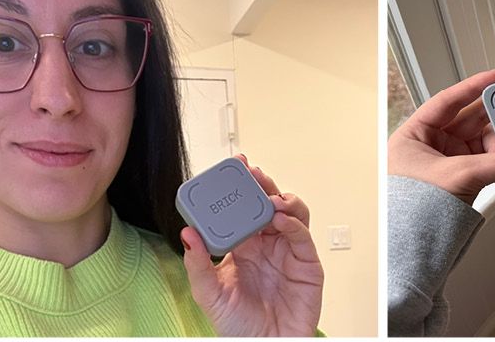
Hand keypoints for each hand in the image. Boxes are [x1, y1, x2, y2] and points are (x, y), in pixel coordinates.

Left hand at [181, 155, 324, 336]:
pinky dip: (293, 223)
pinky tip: (280, 218)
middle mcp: (268, 244)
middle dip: (262, 184)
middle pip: (269, 204)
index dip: (240, 187)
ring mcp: (288, 252)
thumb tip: (187, 234)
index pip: (243, 209)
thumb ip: (198, 265)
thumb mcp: (209, 295)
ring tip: (270, 197)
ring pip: (292, 213)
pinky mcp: (307, 264)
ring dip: (283, 199)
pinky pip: (302, 237)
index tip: (233, 168)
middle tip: (252, 172)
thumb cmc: (239, 326)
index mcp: (244, 246)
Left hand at [389, 69, 494, 203]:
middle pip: (469, 120)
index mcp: (414, 134)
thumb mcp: (462, 176)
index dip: (474, 87)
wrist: (413, 247)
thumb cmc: (415, 211)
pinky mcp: (459, 178)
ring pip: (480, 141)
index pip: (447, 101)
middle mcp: (429, 145)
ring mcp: (445, 162)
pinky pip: (485, 160)